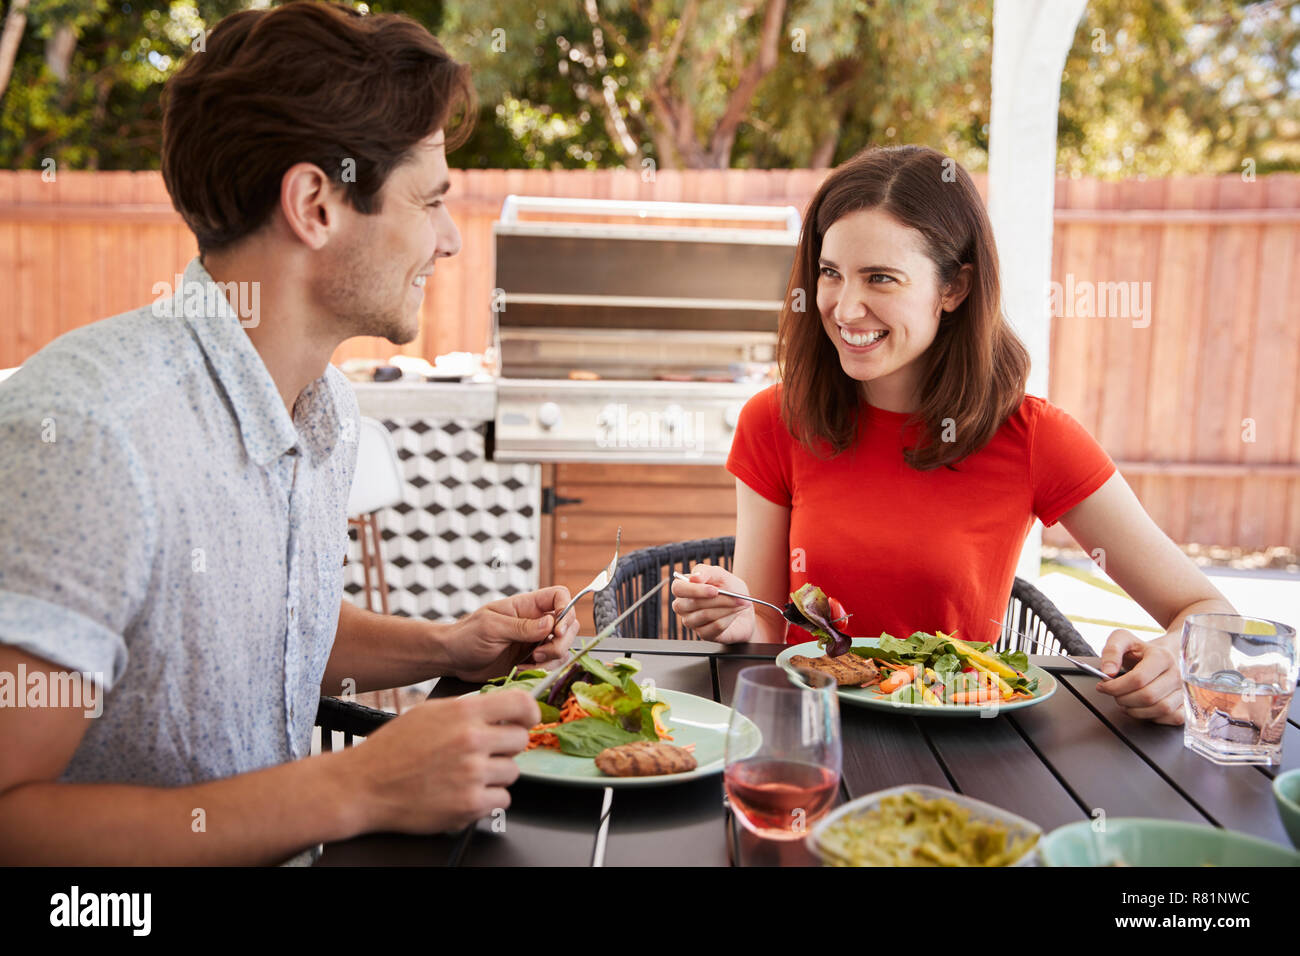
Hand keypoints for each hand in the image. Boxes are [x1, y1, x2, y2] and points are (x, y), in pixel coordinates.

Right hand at [349, 690, 537, 833]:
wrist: (363, 785)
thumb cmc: (392, 749)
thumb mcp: (430, 712)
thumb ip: (467, 709)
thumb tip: (500, 709)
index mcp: (463, 713)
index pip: (520, 704)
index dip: (529, 713)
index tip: (528, 720)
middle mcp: (471, 741)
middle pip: (520, 741)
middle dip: (505, 747)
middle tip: (483, 753)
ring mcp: (472, 774)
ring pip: (512, 772)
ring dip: (495, 775)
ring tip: (466, 774)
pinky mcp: (470, 804)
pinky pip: (502, 800)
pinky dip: (488, 799)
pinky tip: (464, 791)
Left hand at [441, 586, 579, 682]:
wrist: (453, 659)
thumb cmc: (466, 636)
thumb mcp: (491, 627)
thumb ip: (521, 626)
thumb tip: (550, 623)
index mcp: (526, 606)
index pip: (558, 596)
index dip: (565, 609)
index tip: (557, 629)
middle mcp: (535, 623)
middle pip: (568, 625)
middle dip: (561, 641)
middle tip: (539, 652)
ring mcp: (535, 642)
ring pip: (563, 648)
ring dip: (551, 659)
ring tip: (528, 663)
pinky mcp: (531, 661)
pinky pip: (550, 665)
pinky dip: (542, 671)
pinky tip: (522, 670)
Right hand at [669, 563, 761, 643]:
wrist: (745, 609)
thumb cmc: (730, 589)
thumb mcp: (722, 575)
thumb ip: (708, 572)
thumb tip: (694, 577)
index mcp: (684, 588)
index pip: (678, 588)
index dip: (694, 590)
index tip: (715, 590)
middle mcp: (684, 606)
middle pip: (691, 604)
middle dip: (716, 600)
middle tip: (736, 597)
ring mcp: (692, 622)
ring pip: (705, 615)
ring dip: (727, 607)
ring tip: (740, 602)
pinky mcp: (704, 634)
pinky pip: (715, 626)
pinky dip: (729, 618)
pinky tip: (735, 613)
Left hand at [1094, 629, 1183, 724]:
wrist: (1164, 654)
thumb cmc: (1142, 650)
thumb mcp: (1123, 640)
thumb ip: (1112, 651)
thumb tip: (1107, 671)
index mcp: (1162, 657)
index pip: (1138, 679)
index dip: (1116, 686)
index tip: (1103, 686)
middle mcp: (1177, 674)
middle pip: (1148, 696)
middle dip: (1124, 699)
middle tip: (1115, 694)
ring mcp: (1185, 690)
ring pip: (1161, 709)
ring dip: (1137, 710)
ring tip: (1126, 701)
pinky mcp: (1188, 703)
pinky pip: (1173, 717)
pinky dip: (1154, 717)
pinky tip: (1142, 708)